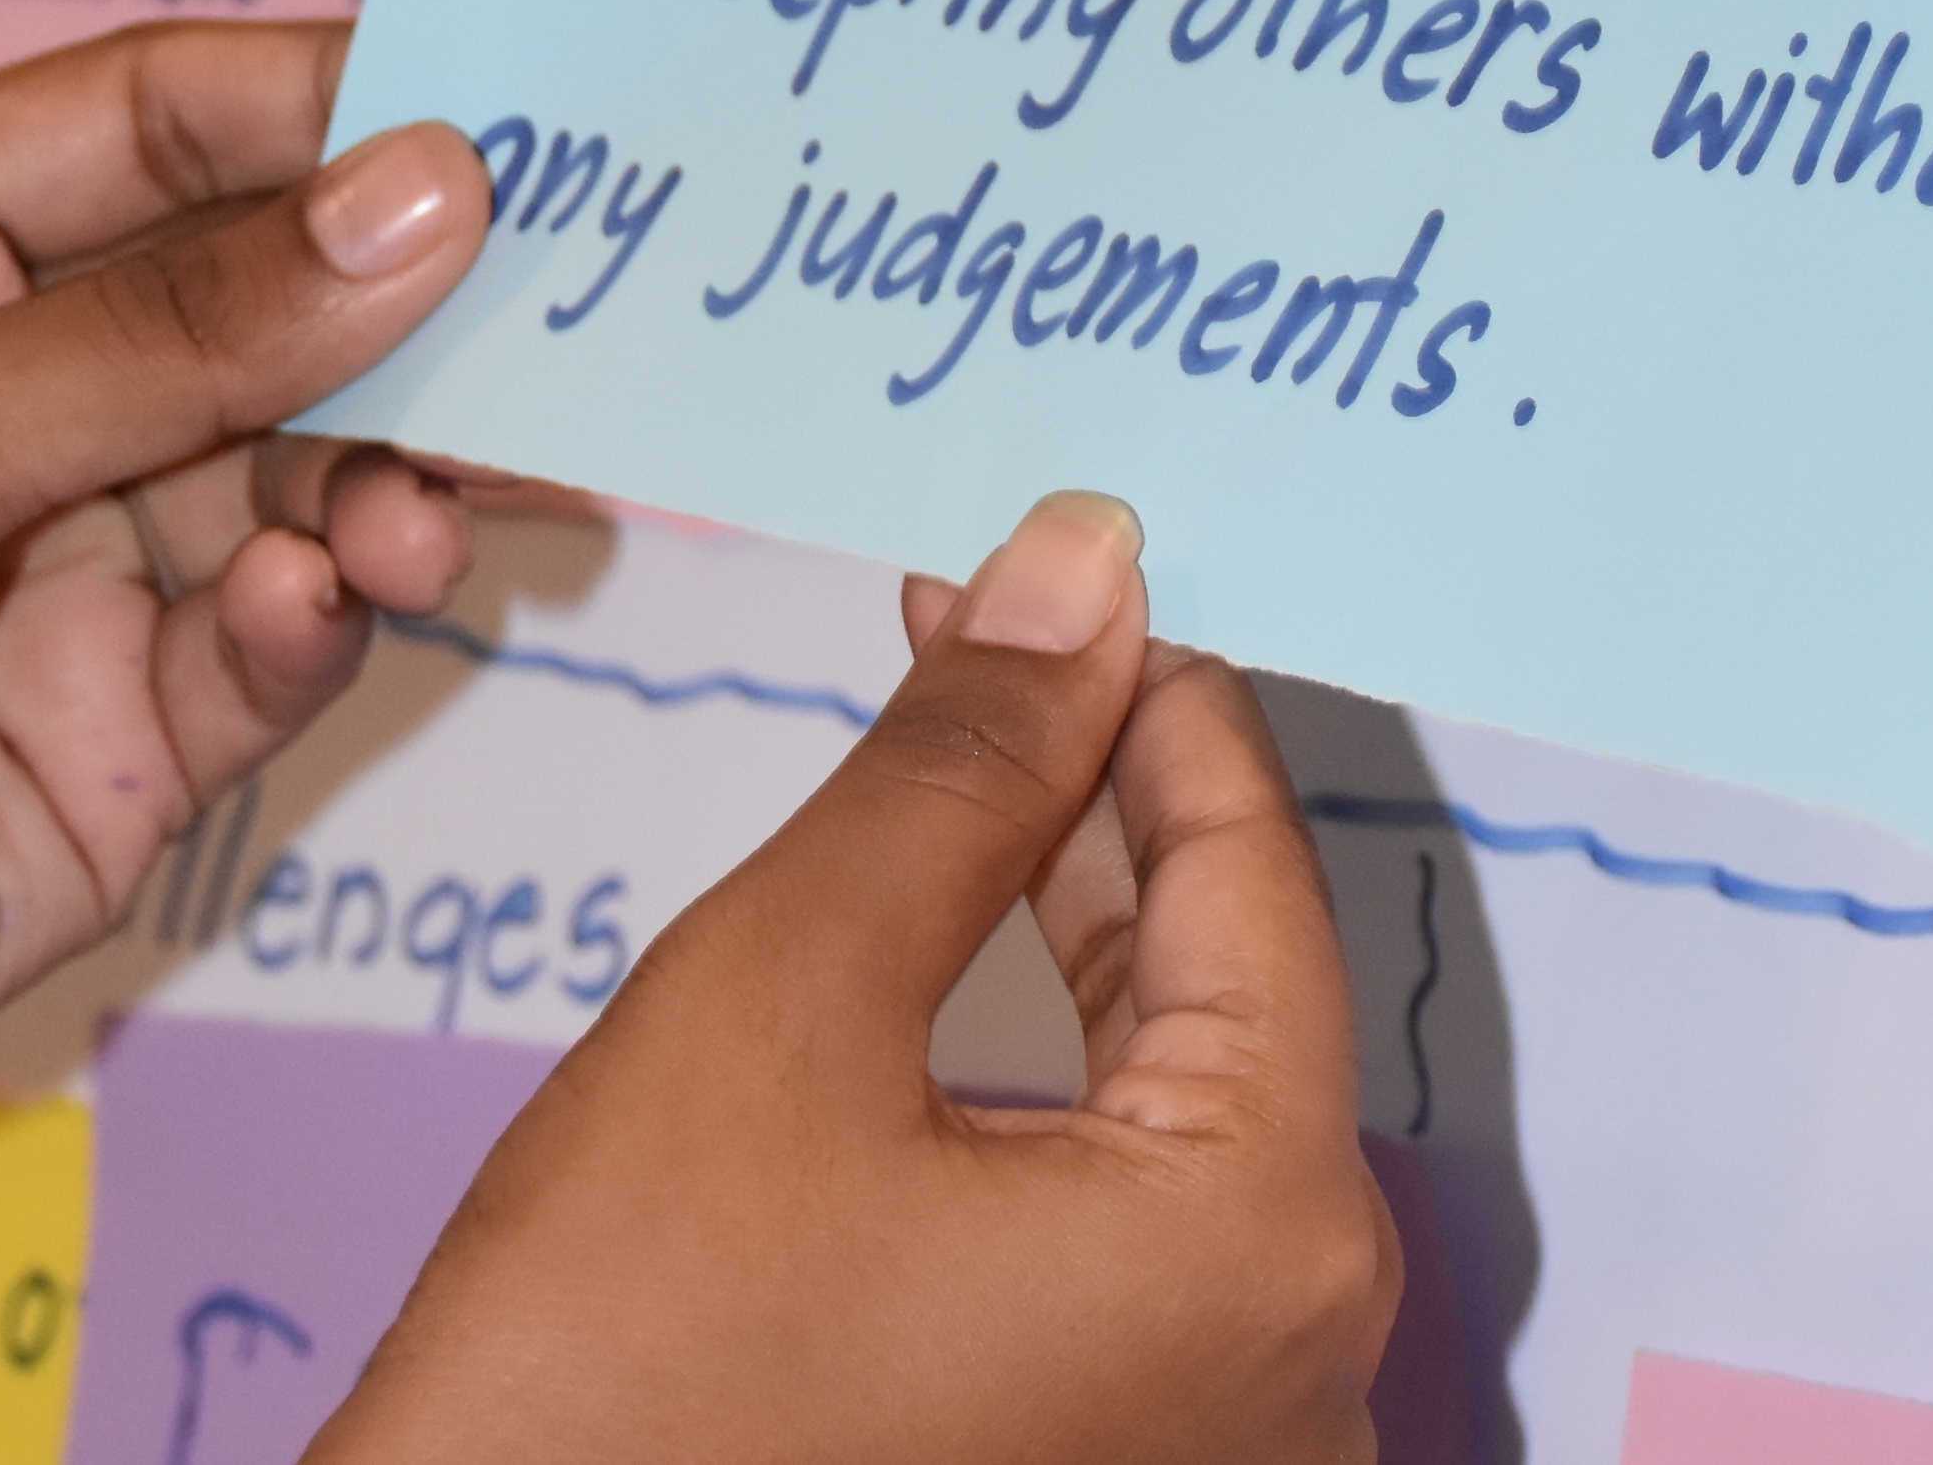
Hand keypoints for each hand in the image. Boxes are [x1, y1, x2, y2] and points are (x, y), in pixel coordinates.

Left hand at [0, 18, 491, 1213]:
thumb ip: (173, 334)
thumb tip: (427, 195)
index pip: (153, 121)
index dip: (320, 102)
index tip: (496, 106)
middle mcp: (2, 390)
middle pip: (261, 296)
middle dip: (401, 301)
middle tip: (567, 298)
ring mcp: (73, 568)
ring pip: (300, 469)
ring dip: (381, 474)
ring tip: (421, 507)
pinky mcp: (126, 738)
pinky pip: (277, 637)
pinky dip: (313, 613)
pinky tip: (304, 607)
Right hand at [316, 492, 1398, 1464]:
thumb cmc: (622, 1357)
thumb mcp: (785, 996)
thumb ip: (958, 770)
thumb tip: (1084, 563)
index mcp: (1268, 1234)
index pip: (1253, 867)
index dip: (1139, 682)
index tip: (1040, 556)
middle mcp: (1311, 1363)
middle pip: (1233, 987)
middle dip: (1097, 798)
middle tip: (965, 639)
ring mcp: (1229, 1444)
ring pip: (1182, 1102)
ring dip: (1071, 931)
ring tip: (951, 779)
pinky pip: (1135, 1227)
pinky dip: (1052, 1082)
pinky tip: (952, 980)